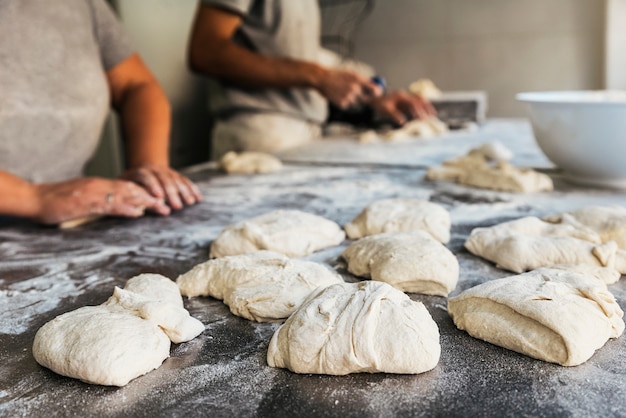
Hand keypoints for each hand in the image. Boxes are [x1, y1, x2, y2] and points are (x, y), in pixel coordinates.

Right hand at [33, 178, 166, 224]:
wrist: (35, 198)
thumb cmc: (56, 201)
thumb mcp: (83, 200)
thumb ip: (100, 203)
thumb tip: (116, 208)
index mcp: (99, 184)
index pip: (128, 187)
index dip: (147, 193)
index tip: (162, 200)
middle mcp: (100, 185)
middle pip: (133, 189)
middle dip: (153, 197)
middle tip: (170, 205)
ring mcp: (93, 193)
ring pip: (125, 194)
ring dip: (145, 201)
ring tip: (161, 208)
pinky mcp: (86, 202)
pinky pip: (109, 204)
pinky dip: (125, 208)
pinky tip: (137, 212)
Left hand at [121, 164, 201, 211]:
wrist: (141, 171)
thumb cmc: (132, 188)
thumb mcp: (130, 191)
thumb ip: (139, 199)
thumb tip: (145, 210)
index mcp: (139, 172)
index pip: (146, 176)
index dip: (152, 186)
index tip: (159, 197)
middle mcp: (154, 169)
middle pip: (164, 179)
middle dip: (172, 193)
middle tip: (178, 206)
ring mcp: (166, 171)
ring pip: (176, 179)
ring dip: (185, 191)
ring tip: (190, 202)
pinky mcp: (175, 174)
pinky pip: (185, 180)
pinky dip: (192, 189)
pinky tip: (198, 197)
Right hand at [317, 68, 382, 108]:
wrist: (321, 79)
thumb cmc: (334, 74)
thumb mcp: (349, 72)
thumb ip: (361, 79)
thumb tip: (371, 84)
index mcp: (357, 79)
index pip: (373, 89)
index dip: (376, 92)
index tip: (378, 93)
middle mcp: (354, 89)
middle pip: (365, 98)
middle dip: (361, 96)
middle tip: (353, 92)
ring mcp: (348, 97)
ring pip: (355, 102)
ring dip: (351, 99)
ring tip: (342, 91)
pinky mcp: (342, 103)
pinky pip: (347, 105)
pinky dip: (344, 102)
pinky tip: (338, 95)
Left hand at [368, 90, 436, 125]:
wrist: (374, 99)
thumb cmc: (379, 105)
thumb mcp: (385, 110)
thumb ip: (394, 115)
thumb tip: (403, 122)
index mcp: (401, 96)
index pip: (413, 103)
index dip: (419, 110)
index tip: (423, 118)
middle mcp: (405, 95)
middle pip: (419, 100)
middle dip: (426, 108)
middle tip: (433, 116)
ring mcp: (405, 96)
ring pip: (419, 100)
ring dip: (426, 106)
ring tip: (433, 114)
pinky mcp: (405, 100)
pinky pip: (416, 102)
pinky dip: (422, 107)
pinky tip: (426, 113)